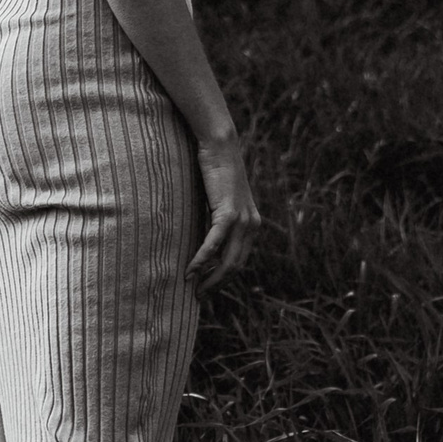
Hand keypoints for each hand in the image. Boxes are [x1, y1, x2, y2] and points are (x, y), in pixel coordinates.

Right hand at [187, 132, 259, 293]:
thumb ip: (216, 220)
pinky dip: (202, 259)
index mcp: (252, 224)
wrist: (219, 144)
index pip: (240, 261)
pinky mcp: (229, 212)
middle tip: (199, 297)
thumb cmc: (214, 170)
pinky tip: (190, 270)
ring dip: (210, 278)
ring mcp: (242, 219)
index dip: (224, 279)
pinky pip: (214, 243)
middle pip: (235, 267)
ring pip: (227, 261)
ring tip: (193, 289)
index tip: (207, 289)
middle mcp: (252, 225)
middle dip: (217, 285)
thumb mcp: (218, 200)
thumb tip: (203, 241)